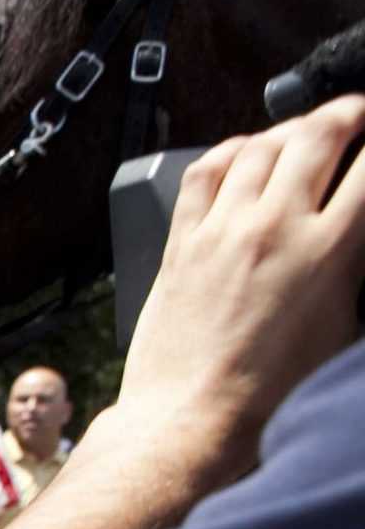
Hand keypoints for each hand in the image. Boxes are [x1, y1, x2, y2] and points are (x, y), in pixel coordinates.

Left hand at [114, 95, 364, 476]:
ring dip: (290, 127)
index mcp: (328, 250)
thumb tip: (357, 232)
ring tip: (307, 127)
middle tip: (359, 111)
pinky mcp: (181, 242)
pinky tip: (245, 151)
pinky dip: (230, 151)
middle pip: (317, 134)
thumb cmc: (270, 390)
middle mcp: (273, 228)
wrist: (190, 417)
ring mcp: (222, 231)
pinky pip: (204, 173)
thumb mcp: (344, 325)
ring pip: (259, 145)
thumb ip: (357, 265)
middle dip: (347, 112)